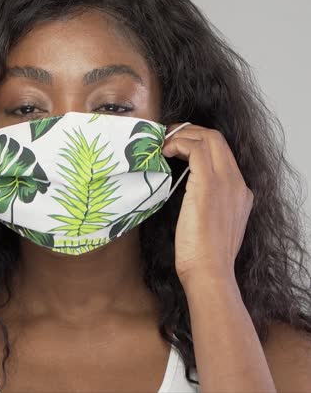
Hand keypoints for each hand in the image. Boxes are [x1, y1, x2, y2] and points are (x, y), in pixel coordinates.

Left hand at [162, 124, 253, 286]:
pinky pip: (195, 149)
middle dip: (190, 131)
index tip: (178, 145)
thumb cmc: (204, 254)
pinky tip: (165, 153)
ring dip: (182, 135)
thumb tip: (189, 191)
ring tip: (164, 144)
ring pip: (208, 138)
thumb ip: (209, 204)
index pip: (222, 153)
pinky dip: (179, 144)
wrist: (210, 271)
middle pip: (217, 139)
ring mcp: (226, 182)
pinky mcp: (208, 184)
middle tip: (168, 137)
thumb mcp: (213, 224)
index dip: (198, 143)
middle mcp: (237, 182)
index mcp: (240, 191)